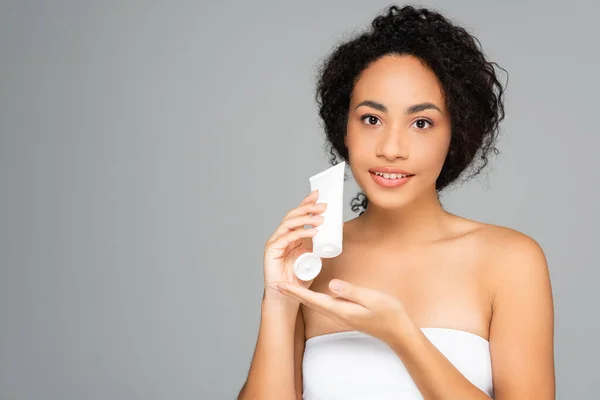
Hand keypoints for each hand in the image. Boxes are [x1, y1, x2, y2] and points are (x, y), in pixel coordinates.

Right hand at [263, 190, 326, 303]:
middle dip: (308, 208)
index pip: (298, 214)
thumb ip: (320, 245)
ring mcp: (275, 242)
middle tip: (324, 206)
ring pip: (289, 223)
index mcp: (291, 234)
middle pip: (293, 215)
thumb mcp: (315, 258)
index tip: (318, 194)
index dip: (307, 203)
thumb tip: (336, 232)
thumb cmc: (299, 279)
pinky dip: (301, 233)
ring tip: (321, 218)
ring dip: (306, 219)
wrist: (287, 297)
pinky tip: (313, 232)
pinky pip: (287, 237)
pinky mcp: (271, 250)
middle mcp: (281, 235)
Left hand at [269, 279, 409, 343]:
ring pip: (314, 303)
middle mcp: (337, 314)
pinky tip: (309, 291)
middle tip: (275, 284)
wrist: (398, 332)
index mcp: (341, 310)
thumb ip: (352, 291)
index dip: (295, 291)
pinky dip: (312, 296)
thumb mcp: (372, 299)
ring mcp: (340, 315)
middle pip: (308, 302)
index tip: (280, 284)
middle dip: (291, 293)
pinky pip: (323, 304)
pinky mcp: (344, 313)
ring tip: (287, 285)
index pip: (312, 300)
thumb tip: (332, 284)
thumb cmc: (388, 314)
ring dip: (299, 295)